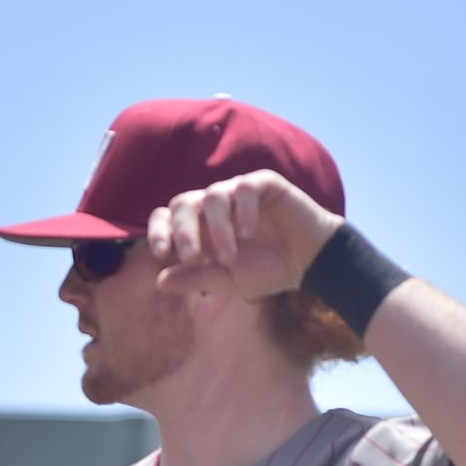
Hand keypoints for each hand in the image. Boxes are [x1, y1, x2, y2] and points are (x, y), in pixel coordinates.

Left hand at [148, 169, 342, 301]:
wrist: (307, 262)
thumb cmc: (266, 270)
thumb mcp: (226, 279)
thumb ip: (196, 278)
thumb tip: (159, 280)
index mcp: (200, 227)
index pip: (167, 217)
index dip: (158, 231)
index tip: (160, 253)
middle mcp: (214, 207)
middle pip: (183, 203)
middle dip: (182, 230)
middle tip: (189, 256)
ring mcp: (238, 193)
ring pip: (212, 196)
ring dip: (217, 228)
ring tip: (229, 256)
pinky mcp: (264, 184)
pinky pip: (244, 188)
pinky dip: (242, 211)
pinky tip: (249, 233)